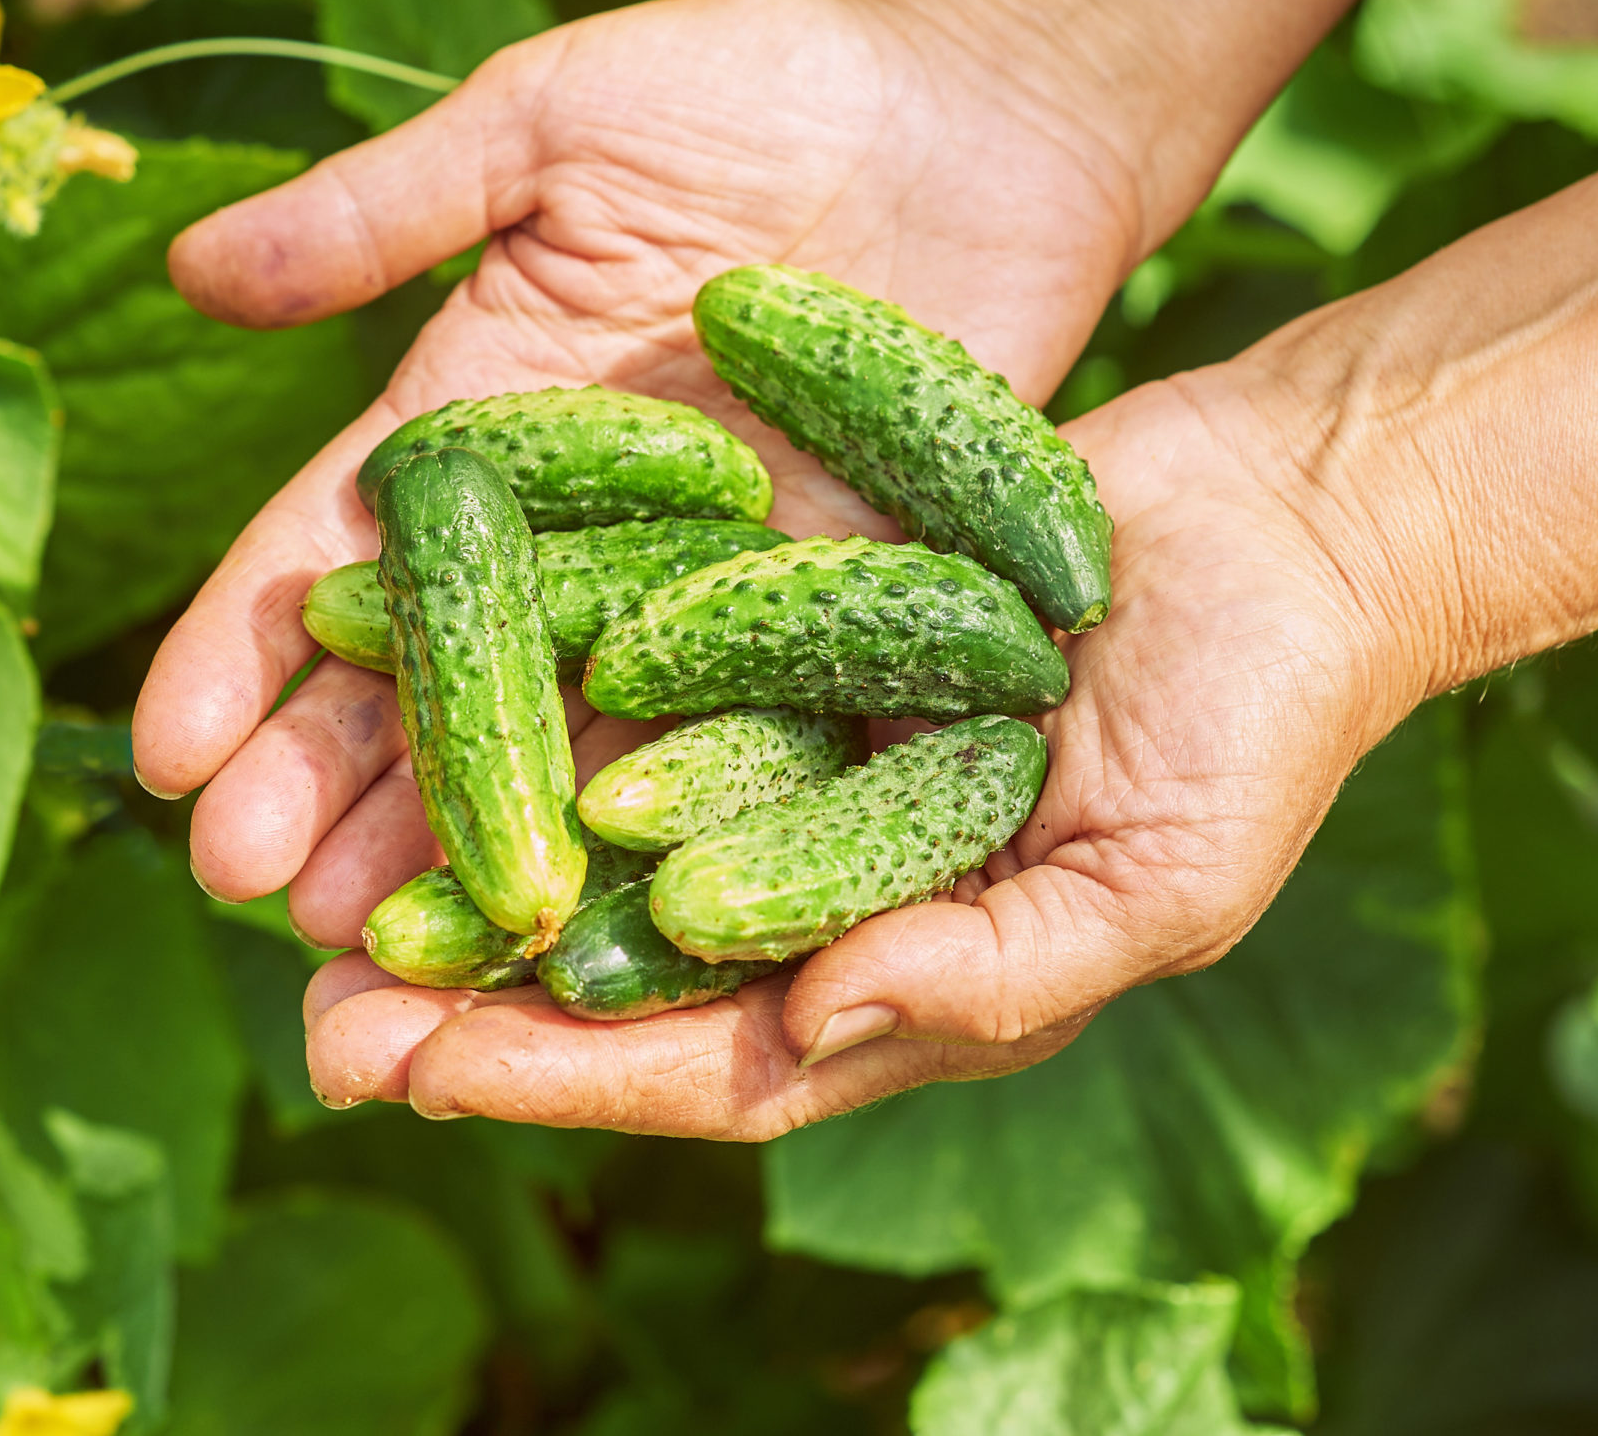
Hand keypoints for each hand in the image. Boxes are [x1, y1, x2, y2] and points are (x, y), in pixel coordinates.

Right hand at [134, 0, 1155, 919]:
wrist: (977, 109)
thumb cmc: (753, 83)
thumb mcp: (547, 120)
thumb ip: (381, 209)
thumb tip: (183, 265)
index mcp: (477, 421)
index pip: (334, 557)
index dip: (245, 653)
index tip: (168, 754)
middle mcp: (569, 533)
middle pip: (429, 679)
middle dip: (329, 787)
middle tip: (248, 895)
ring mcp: (692, 588)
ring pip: (561, 741)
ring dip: (469, 841)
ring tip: (384, 948)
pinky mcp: (819, 615)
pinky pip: (731, 731)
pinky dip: (660, 821)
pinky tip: (595, 915)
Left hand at [285, 364, 1413, 1132]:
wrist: (1283, 518)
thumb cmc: (1259, 721)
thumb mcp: (1158, 880)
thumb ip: (992, 972)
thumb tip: (809, 1030)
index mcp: (908, 984)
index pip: (710, 1069)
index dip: (563, 1081)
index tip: (416, 1075)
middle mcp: (823, 891)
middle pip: (620, 975)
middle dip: (468, 1006)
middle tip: (314, 1019)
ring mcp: (791, 765)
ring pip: (598, 839)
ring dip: (467, 864)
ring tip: (316, 878)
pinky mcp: (774, 642)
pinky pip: (634, 686)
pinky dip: (536, 701)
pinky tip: (426, 693)